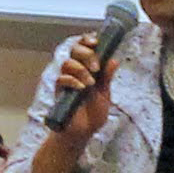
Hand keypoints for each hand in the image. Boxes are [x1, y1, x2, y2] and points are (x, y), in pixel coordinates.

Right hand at [53, 33, 117, 147]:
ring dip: (81, 69)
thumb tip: (114, 60)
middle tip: (96, 67)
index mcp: (88, 67)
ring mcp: (67, 80)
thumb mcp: (105, 94)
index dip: (88, 39)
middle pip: (74, 49)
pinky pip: (61, 79)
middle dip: (86, 54)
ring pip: (67, 63)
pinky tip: (81, 88)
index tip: (95, 41)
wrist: (83, 132)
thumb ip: (107, 77)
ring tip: (90, 83)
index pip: (84, 46)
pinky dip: (72, 81)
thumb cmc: (93, 113)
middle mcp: (76, 70)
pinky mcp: (60, 91)